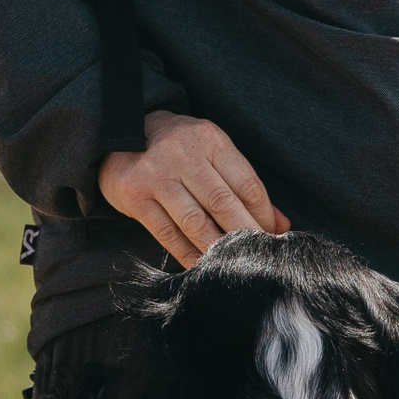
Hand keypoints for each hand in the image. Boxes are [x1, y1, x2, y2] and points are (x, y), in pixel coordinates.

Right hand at [98, 109, 287, 268]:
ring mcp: (157, 176)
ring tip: (235, 264)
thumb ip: (243, 184)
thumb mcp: (210, 152)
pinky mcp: (135, 196)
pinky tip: (202, 265)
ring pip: (196, 222)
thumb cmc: (176, 148)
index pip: (246, 184)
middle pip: (224, 203)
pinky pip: (167, 234)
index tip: (273, 236)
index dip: (264, 215)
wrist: (118, 132)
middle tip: (260, 256)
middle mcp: (183, 155)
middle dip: (246, 235)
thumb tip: (281, 223)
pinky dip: (188, 254)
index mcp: (209, 140)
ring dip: (219, 249)